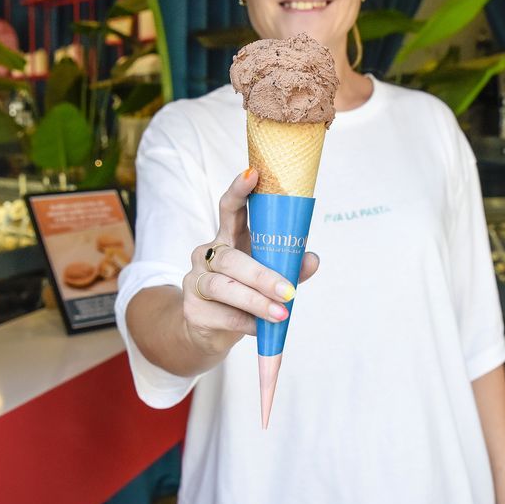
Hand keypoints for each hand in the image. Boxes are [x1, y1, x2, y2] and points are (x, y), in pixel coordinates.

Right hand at [181, 169, 318, 358]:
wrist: (209, 330)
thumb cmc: (244, 294)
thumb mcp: (268, 277)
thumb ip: (289, 266)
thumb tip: (312, 259)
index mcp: (228, 238)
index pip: (229, 208)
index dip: (239, 190)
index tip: (253, 173)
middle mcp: (207, 254)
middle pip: (231, 259)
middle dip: (261, 276)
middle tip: (289, 291)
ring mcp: (195, 281)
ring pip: (224, 287)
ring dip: (256, 302)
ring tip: (281, 314)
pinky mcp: (192, 309)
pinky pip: (222, 315)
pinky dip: (245, 322)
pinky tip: (259, 328)